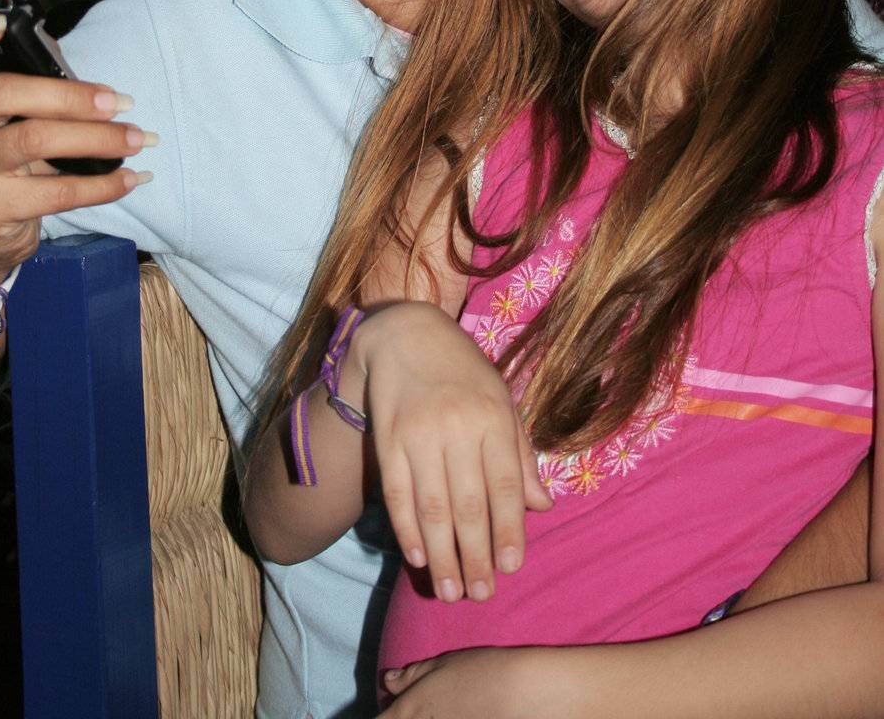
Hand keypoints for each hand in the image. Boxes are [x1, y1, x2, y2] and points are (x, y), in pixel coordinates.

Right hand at [0, 8, 152, 274]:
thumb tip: (85, 74)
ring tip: (137, 139)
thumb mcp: (8, 113)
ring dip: (98, 139)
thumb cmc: (5, 151)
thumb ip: (35, 80)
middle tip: (118, 102)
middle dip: (68, 95)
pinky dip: (102, 185)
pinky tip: (131, 178)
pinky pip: (56, 192)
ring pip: (34, 140)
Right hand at [350, 302, 551, 604]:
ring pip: (431, 506)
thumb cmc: (463, 372)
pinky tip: (417, 557)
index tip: (510, 568)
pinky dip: (406, 529)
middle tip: (480, 595)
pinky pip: (397, 493)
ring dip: (441, 554)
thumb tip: (542, 507)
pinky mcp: (387, 438)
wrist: (404, 333)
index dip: (508, 528)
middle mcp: (457, 425)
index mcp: (493, 415)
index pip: (504, 483)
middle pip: (468, 502)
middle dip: (475, 555)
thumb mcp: (501, 400)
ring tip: (450, 592)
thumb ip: (520, 454)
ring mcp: (418, 433)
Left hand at [383, 647, 539, 716]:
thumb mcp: (442, 665)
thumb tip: (388, 681)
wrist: (523, 694)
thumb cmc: (482, 672)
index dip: (387, 715)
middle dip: (406, 717)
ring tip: (452, 707)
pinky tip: (469, 713)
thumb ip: (411, 676)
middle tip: (432, 704)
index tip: (393, 709)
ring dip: (431, 718)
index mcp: (411, 711)